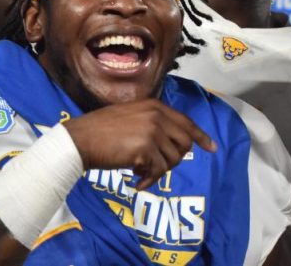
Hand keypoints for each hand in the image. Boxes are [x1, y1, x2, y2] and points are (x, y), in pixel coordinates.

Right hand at [65, 99, 215, 190]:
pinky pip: (159, 171)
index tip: (212, 148)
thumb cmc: (99, 131)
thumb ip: (152, 124)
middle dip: (173, 160)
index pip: (187, 122)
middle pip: (184, 144)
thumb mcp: (130, 117)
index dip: (201, 137)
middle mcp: (158, 116)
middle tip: (154, 167)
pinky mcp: (145, 149)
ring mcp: (153, 131)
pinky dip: (149, 181)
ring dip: (158, 171)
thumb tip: (171, 142)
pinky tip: (135, 183)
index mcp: (156, 106)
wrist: (78, 140)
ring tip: (139, 172)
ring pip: (173, 160)